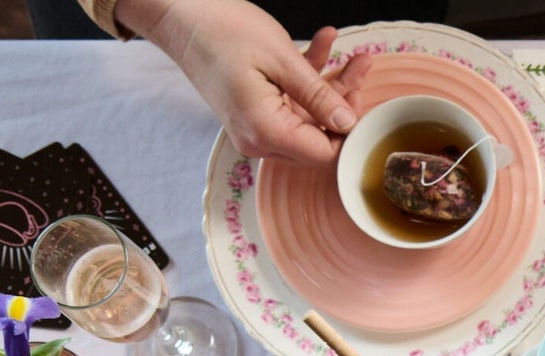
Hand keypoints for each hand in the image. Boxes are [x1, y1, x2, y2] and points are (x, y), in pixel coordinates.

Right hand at [124, 0, 371, 164]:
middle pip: (318, 135)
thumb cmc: (221, 30)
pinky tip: (325, 44)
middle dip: (344, 102)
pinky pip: (290, 102)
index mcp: (266, 132)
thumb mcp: (282, 60)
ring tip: (354, 54)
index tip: (367, 100)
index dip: (350, 130)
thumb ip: (318, 96)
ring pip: (308, 116)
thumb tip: (348, 123)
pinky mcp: (253, 111)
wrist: (177, 14)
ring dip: (331, 86)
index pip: (325, 153)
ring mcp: (254, 127)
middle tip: (362, 66)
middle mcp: (259, 139)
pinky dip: (307, 78)